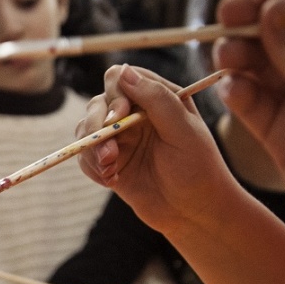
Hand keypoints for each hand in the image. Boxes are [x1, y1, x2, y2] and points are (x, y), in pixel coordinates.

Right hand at [77, 65, 246, 231]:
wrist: (194, 212)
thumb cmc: (198, 168)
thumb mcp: (184, 131)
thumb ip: (157, 99)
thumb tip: (123, 71)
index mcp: (157, 98)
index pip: (121, 79)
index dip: (114, 94)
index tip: (119, 116)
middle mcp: (135, 114)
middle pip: (98, 104)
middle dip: (97, 127)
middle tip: (110, 153)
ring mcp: (121, 138)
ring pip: (86, 130)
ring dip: (92, 150)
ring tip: (111, 171)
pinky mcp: (110, 162)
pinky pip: (85, 156)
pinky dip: (92, 167)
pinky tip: (112, 181)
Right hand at [213, 0, 284, 270]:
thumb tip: (268, 8)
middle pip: (282, 24)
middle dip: (251, 19)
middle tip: (225, 18)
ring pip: (260, 60)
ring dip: (239, 53)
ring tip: (226, 56)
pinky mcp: (283, 129)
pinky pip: (252, 100)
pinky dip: (238, 91)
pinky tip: (234, 90)